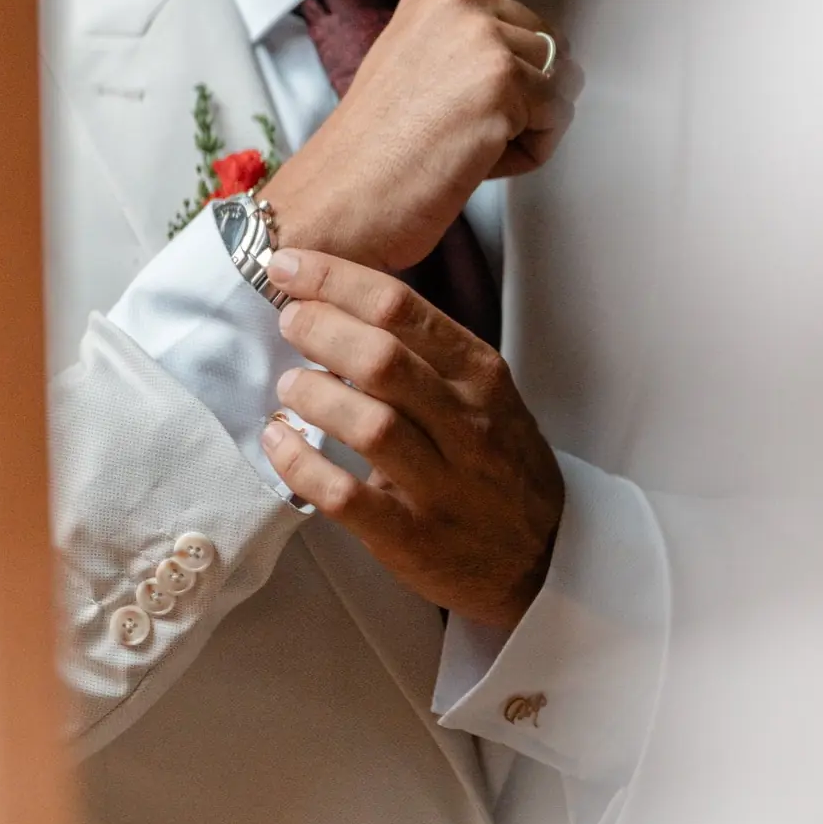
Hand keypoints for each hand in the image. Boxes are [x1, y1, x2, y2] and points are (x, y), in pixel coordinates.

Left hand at [260, 250, 564, 629]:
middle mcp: (467, 424)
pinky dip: (302, 465)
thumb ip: (426, 353)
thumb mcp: (484, 394)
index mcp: (480, 375)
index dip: (335, 280)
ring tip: (288, 386)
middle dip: (320, 328)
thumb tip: (335, 302)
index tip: (289, 266)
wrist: (543, 557)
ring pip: (369, 424)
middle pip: (383, 358)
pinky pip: (346, 497)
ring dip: (314, 395)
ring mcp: (442, 484)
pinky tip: (279, 442)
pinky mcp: (412, 538)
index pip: (403, 308)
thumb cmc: (498, 462)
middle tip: (287, 321)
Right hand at [264, 0, 581, 273]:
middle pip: (549, 52)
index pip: (523, 27)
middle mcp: (461, 4)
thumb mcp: (417, 66)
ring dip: (525, 128)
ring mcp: (482, 40)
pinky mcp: (503, 85)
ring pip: (558, 87)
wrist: (339, 200)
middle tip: (459, 133)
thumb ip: (468, 50)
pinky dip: (525, 155)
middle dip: (522, 101)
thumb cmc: (372, 155)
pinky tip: (472, 161)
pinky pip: (555, 123)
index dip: (503, 81)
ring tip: (464, 146)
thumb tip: (539, 61)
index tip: (454, 108)